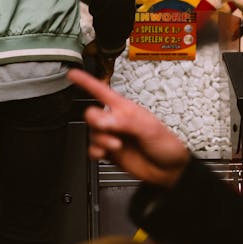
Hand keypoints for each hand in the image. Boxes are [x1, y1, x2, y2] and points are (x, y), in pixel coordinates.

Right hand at [68, 68, 189, 187]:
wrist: (171, 169)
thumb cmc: (167, 144)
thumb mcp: (148, 128)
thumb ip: (124, 121)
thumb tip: (104, 119)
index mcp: (125, 108)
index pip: (102, 90)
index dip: (86, 81)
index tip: (72, 74)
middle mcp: (116, 121)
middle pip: (91, 114)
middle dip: (96, 122)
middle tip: (107, 128)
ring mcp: (112, 136)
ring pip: (91, 133)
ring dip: (101, 140)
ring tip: (117, 145)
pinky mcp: (110, 152)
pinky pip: (92, 149)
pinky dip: (96, 151)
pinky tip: (105, 152)